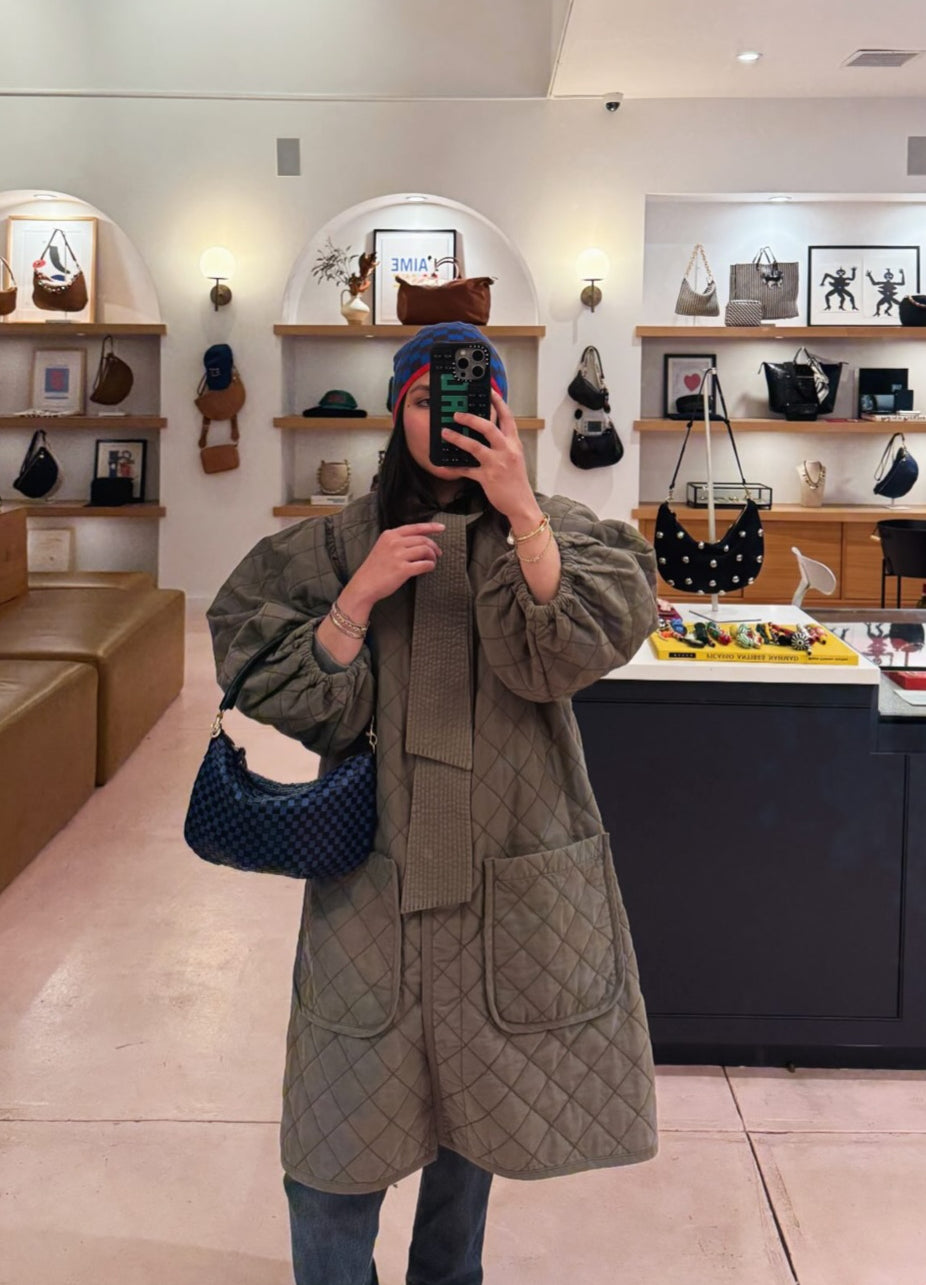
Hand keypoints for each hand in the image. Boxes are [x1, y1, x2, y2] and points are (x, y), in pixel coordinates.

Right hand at [346, 522, 444, 611]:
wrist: (364, 585)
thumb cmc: (374, 569)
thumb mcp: (382, 548)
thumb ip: (397, 542)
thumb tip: (419, 543)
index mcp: (389, 535)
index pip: (415, 527)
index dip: (431, 527)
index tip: (442, 528)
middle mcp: (394, 542)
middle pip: (423, 539)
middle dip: (434, 547)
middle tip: (438, 554)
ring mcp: (398, 555)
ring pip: (425, 550)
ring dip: (432, 557)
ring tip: (431, 562)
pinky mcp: (402, 569)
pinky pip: (424, 565)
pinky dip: (430, 566)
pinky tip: (428, 569)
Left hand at [440, 390, 536, 521]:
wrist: (522, 504)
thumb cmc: (516, 481)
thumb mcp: (515, 458)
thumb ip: (503, 444)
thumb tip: (486, 432)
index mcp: (514, 443)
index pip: (507, 417)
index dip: (497, 402)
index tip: (489, 390)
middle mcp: (507, 450)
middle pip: (488, 427)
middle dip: (470, 418)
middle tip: (457, 414)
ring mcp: (497, 464)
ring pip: (474, 446)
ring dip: (457, 438)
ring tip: (445, 432)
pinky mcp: (487, 478)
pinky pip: (467, 470)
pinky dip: (454, 467)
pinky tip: (445, 464)